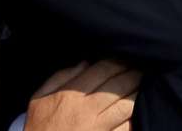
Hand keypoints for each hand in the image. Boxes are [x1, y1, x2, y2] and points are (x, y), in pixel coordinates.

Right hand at [24, 60, 139, 130]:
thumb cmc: (39, 126)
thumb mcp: (39, 99)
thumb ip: (61, 77)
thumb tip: (86, 63)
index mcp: (71, 95)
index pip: (102, 70)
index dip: (118, 61)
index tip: (126, 57)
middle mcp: (87, 110)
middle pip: (119, 85)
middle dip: (133, 74)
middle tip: (140, 68)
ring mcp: (98, 128)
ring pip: (127, 105)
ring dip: (137, 93)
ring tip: (142, 85)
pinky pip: (127, 127)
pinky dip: (134, 117)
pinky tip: (137, 109)